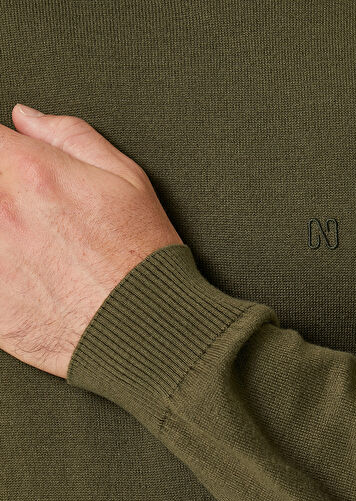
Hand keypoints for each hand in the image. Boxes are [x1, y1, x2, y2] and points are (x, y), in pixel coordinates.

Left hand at [0, 104, 182, 378]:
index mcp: (30, 172)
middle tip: (29, 213)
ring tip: (31, 246)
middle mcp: (0, 212)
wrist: (145, 330)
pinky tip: (25, 275)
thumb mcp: (126, 179)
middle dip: (3, 193)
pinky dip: (3, 270)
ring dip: (2, 232)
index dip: (2, 152)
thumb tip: (25, 118)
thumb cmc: (141, 257)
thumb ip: (68, 137)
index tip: (10, 165)